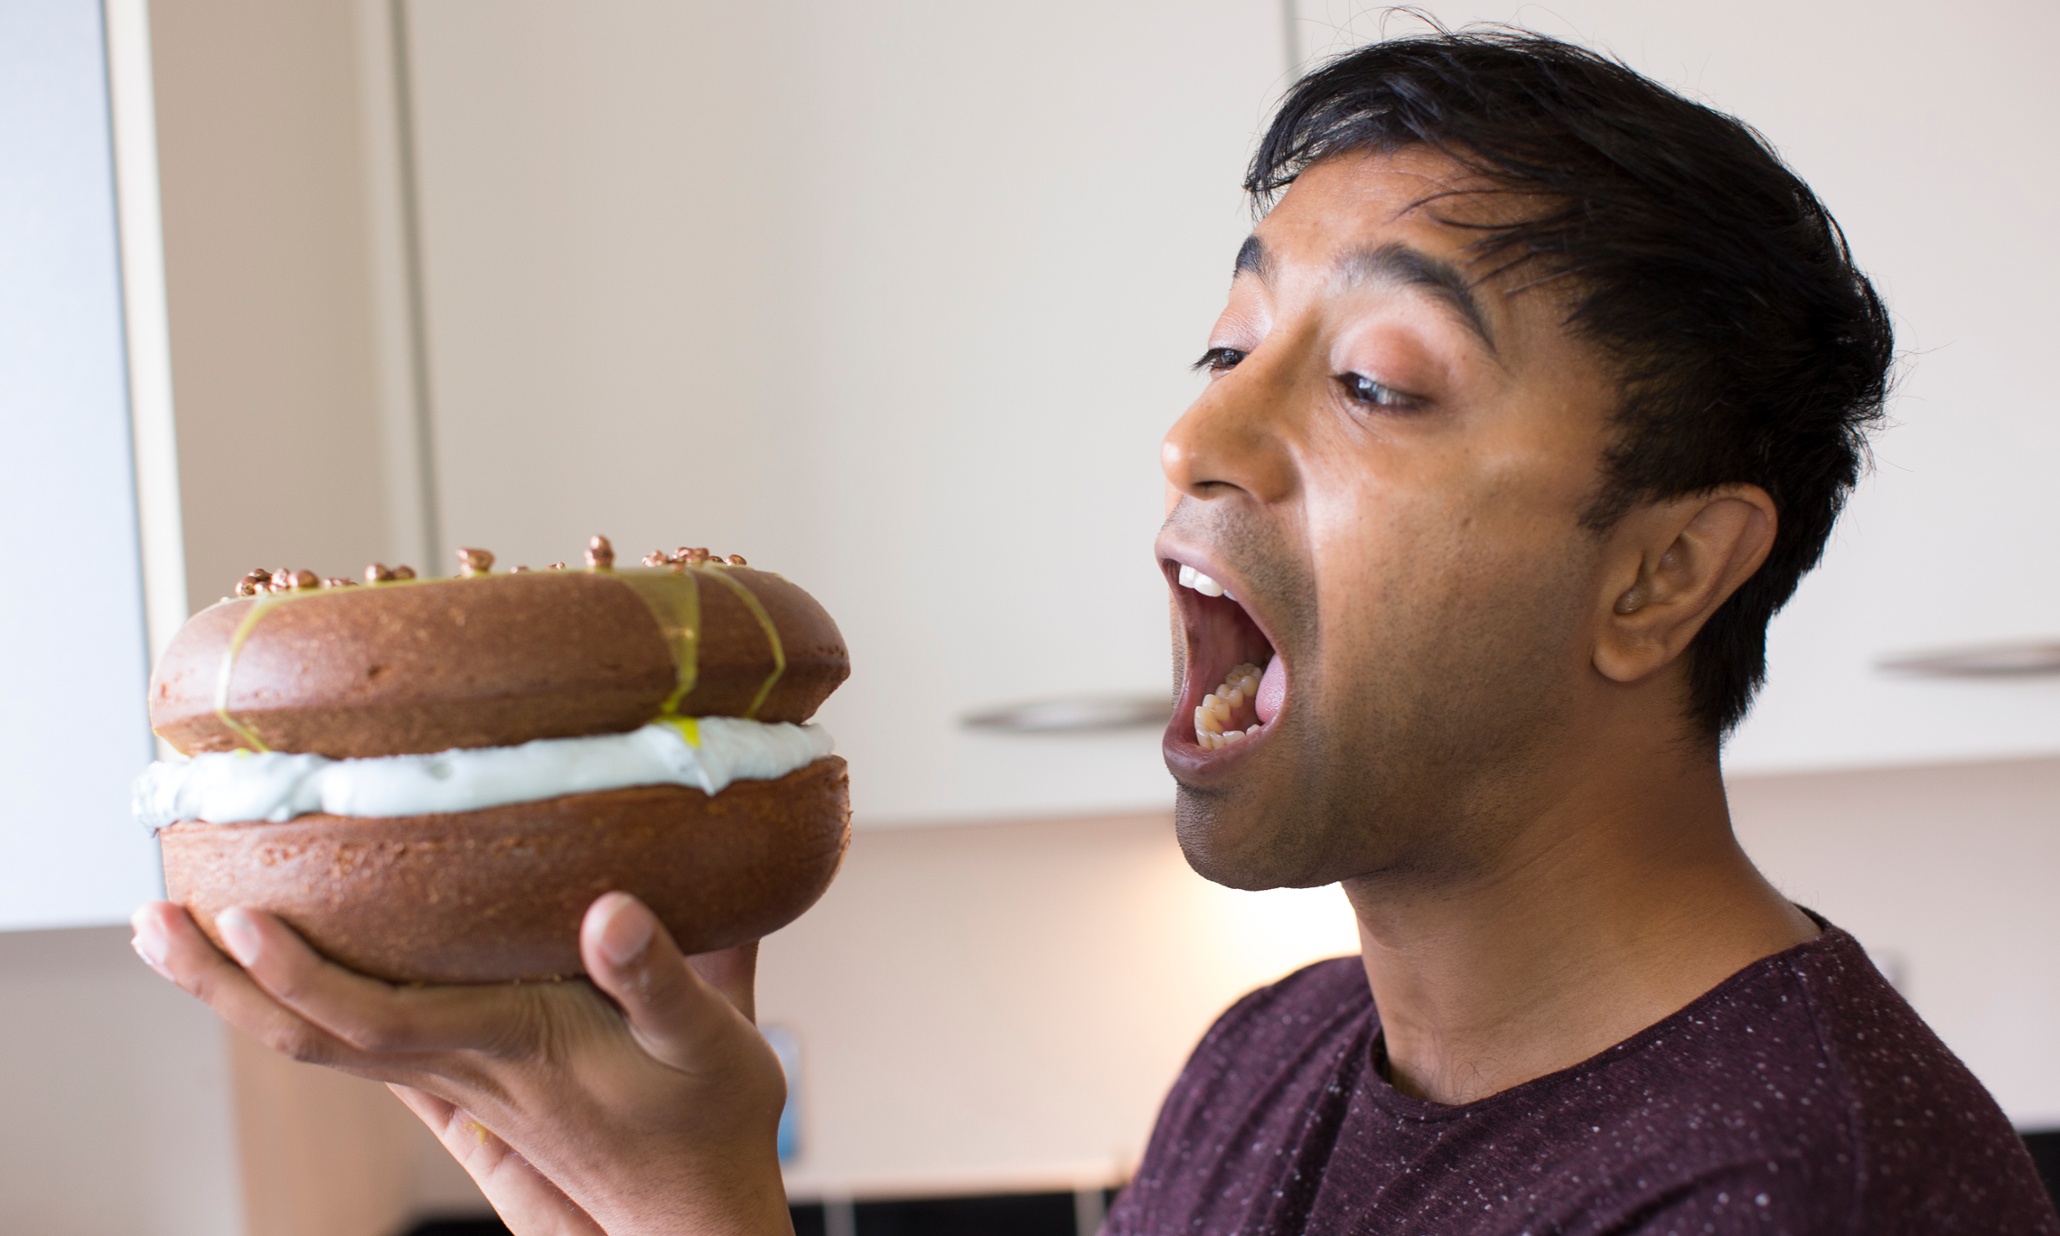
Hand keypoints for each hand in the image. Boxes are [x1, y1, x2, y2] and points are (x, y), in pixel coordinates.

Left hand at [130, 893, 792, 1235]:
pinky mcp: (469, 1082)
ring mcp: (458, 1082)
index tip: (238, 916)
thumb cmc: (714, 1122)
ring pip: (321, 1042)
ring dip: (239, 993)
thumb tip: (606, 909)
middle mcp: (464, 1070)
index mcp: (510, 1050)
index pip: (371, 1019)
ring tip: (178, 932)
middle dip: (221, 981)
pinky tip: (279, 972)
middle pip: (310, 1034)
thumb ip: (659, 976)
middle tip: (148, 916)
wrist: (698, 1211)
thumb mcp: (711, 1042)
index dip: (295, 973)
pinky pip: (356, 1041)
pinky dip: (296, 1003)